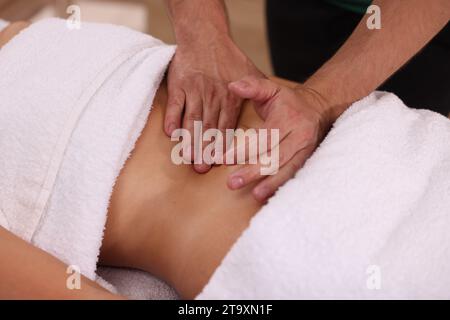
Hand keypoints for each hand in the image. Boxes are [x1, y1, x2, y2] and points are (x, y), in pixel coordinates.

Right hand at [164, 36, 262, 172]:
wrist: (205, 36)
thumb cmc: (228, 57)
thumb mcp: (250, 72)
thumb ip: (258, 91)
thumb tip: (272, 106)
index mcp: (230, 98)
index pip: (226, 126)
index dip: (222, 145)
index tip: (219, 161)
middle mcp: (212, 96)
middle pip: (207, 127)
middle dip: (204, 149)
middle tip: (201, 167)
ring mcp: (194, 91)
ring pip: (191, 119)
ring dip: (189, 139)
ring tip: (187, 156)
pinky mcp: (178, 85)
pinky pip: (174, 105)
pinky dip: (172, 118)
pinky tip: (171, 133)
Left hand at [226, 76, 334, 201]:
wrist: (317, 109)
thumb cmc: (287, 102)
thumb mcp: (271, 89)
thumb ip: (252, 86)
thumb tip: (233, 85)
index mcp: (288, 119)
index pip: (264, 137)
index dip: (244, 150)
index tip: (223, 159)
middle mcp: (300, 136)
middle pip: (275, 157)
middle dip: (253, 171)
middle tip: (232, 182)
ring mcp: (306, 150)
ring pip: (286, 169)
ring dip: (269, 184)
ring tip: (254, 194)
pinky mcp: (307, 160)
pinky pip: (293, 175)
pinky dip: (280, 186)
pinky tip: (266, 195)